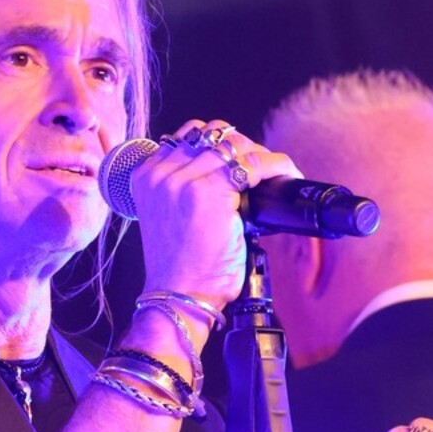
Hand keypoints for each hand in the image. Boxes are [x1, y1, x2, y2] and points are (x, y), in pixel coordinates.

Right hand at [131, 120, 301, 310]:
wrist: (180, 295)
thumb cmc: (180, 265)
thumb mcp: (170, 214)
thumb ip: (184, 186)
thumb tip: (228, 166)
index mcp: (146, 175)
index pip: (189, 136)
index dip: (220, 142)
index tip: (241, 157)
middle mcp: (160, 174)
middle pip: (213, 135)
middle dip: (242, 146)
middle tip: (261, 168)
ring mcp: (183, 181)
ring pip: (235, 146)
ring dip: (262, 155)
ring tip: (277, 171)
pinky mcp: (210, 193)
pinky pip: (252, 164)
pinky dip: (276, 165)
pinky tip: (286, 173)